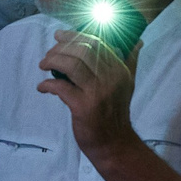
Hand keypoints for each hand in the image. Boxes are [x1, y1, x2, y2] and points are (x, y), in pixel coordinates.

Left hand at [39, 29, 137, 161]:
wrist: (114, 144)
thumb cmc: (116, 112)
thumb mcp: (128, 84)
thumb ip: (130, 61)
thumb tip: (138, 41)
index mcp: (120, 69)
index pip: (96, 43)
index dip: (74, 36)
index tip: (59, 36)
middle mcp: (111, 78)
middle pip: (82, 51)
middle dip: (60, 48)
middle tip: (48, 54)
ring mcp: (97, 92)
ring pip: (71, 65)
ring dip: (52, 61)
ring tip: (43, 65)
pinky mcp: (83, 107)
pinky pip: (61, 87)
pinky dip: (48, 84)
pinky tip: (42, 87)